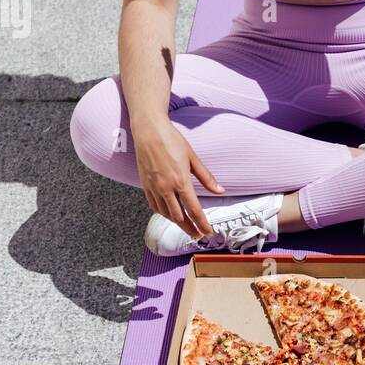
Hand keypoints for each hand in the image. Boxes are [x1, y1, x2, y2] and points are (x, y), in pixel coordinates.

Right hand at [133, 120, 223, 238]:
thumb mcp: (193, 158)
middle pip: (179, 217)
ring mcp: (154, 187)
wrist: (148, 130)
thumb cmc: (171, 140)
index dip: (202, 224)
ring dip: (177, 222)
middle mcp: (166, 188)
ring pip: (166, 214)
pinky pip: (154, 206)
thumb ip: (206, 178)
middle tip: (198, 234)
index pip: (194, 210)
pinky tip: (170, 214)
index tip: (208, 232)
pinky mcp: (145, 185)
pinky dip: (163, 213)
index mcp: (180, 181)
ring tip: (186, 226)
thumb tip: (220, 190)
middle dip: (190, 228)